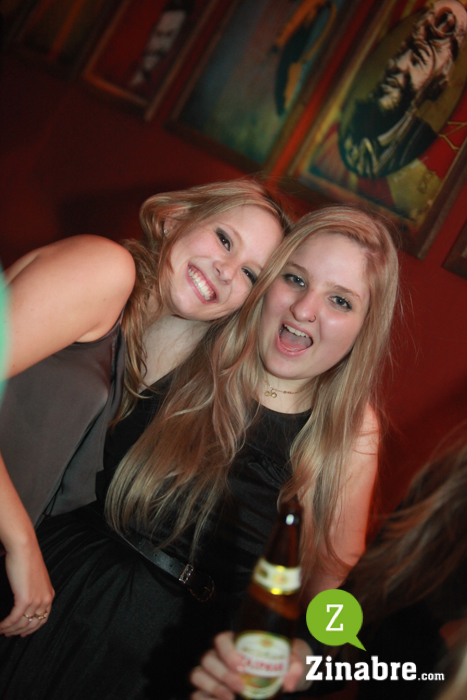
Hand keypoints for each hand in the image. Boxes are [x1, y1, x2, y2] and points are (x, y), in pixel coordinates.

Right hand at [0, 535, 53, 636]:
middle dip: (19, 631)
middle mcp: (45, 599)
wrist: (24, 548)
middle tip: (8, 633)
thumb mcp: (35, 578)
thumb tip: (24, 601)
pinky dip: (5, 625)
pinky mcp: (25, 599)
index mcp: (49, 594)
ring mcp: (36, 600)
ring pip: (22, 623)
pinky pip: (13, 618)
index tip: (22, 633)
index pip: (43, 619)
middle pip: (32, 624)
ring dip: (10, 629)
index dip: (31, 629)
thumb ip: (34, 590)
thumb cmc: (27, 559)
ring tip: (1, 630)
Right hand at [190, 631, 310, 699]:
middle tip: (240, 686)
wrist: (279, 681)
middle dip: (222, 673)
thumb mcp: (292, 661)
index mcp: (235, 644)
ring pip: (197, 674)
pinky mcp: (207, 693)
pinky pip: (196, 694)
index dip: (227, 651)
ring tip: (230, 698)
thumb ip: (294, 667)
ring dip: (212, 686)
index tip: (242, 665)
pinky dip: (204, 698)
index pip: (221, 640)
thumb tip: (288, 682)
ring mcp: (210, 675)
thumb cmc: (282, 665)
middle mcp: (219, 657)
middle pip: (208, 658)